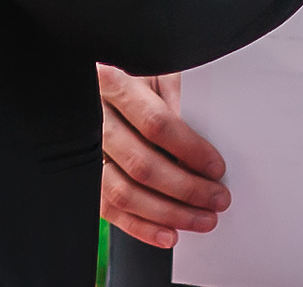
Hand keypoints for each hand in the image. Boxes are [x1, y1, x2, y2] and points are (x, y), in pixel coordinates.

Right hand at [97, 66, 226, 247]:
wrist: (101, 77)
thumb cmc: (134, 72)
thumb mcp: (156, 70)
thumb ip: (175, 99)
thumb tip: (199, 146)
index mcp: (112, 83)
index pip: (154, 123)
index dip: (188, 149)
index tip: (216, 167)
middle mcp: (93, 118)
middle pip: (141, 164)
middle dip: (186, 188)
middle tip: (217, 199)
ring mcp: (85, 149)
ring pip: (123, 192)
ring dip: (167, 213)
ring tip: (200, 219)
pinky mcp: (84, 175)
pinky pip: (108, 208)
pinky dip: (139, 226)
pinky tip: (166, 233)